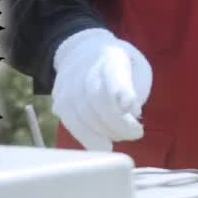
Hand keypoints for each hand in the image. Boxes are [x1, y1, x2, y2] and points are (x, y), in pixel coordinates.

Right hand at [51, 28, 151, 151]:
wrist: (81, 51)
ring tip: (122, 137)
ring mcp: (67, 86)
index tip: (131, 108)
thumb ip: (138, 88)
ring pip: (82, 115)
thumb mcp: (137, 66)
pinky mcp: (59, 101)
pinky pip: (72, 124)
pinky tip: (102, 146)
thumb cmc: (118, 64)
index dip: (121, 92)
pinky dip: (88, 138)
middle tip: (136, 133)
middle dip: (119, 123)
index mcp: (109, 56)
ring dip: (105, 133)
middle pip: (97, 100)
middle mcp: (84, 69)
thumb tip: (132, 113)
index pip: (113, 75)